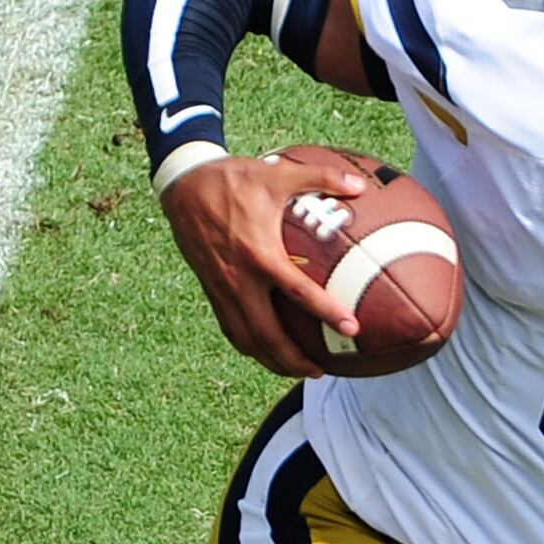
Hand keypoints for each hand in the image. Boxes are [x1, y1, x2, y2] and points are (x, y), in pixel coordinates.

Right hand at [158, 148, 369, 377]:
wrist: (183, 184)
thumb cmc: (233, 178)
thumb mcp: (277, 173)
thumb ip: (321, 177)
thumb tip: (360, 184)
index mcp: (259, 254)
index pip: (298, 292)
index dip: (327, 312)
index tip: (352, 328)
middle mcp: (239, 278)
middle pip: (267, 334)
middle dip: (294, 359)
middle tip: (321, 370)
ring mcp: (222, 287)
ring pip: (246, 338)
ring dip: (271, 360)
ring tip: (298, 370)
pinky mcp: (210, 289)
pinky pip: (230, 327)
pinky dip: (249, 346)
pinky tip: (266, 351)